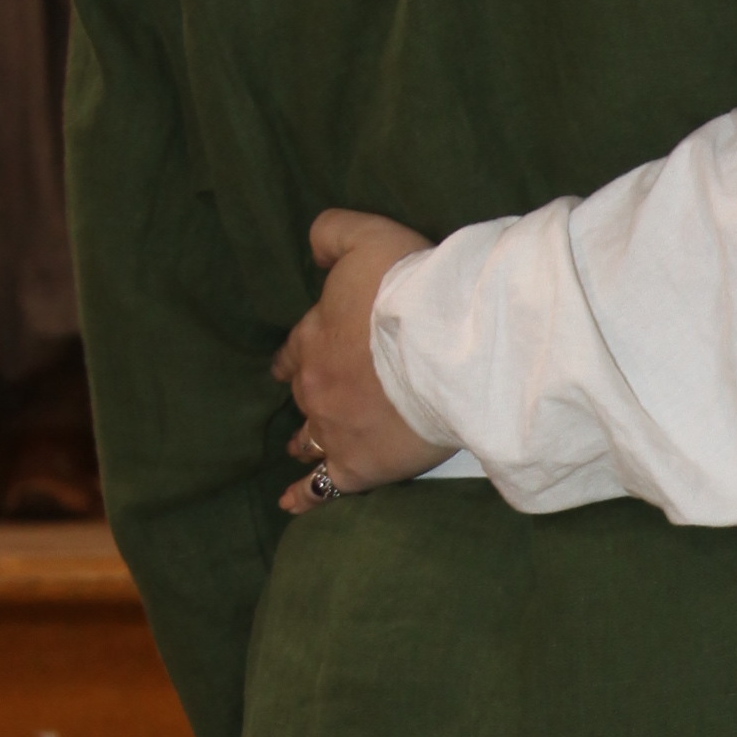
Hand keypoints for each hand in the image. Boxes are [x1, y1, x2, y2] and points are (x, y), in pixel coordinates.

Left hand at [273, 206, 457, 509]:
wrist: (445, 344)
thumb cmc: (410, 289)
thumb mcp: (366, 235)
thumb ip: (331, 232)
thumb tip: (312, 247)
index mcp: (314, 336)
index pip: (296, 348)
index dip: (300, 353)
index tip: (297, 359)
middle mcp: (315, 384)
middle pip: (302, 393)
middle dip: (307, 394)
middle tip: (312, 398)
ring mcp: (333, 428)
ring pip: (308, 439)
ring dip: (305, 441)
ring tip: (301, 447)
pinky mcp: (358, 466)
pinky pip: (322, 487)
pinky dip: (305, 496)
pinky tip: (291, 504)